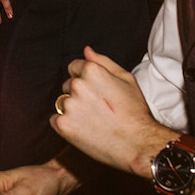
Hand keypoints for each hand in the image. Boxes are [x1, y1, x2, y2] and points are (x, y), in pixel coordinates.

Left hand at [54, 47, 171, 176]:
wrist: (138, 144)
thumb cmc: (135, 112)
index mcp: (91, 70)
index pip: (74, 67)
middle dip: (78, 94)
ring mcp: (69, 105)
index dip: (85, 79)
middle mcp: (77, 85)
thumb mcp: (126, 79)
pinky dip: (66, 125)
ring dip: (73, 110)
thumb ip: (103, 62)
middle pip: (67, 85)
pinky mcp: (63, 124)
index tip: (96, 92)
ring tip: (93, 121)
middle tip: (98, 109)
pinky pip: (56, 120)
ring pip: (63, 103)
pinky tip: (84, 130)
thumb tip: (86, 51)